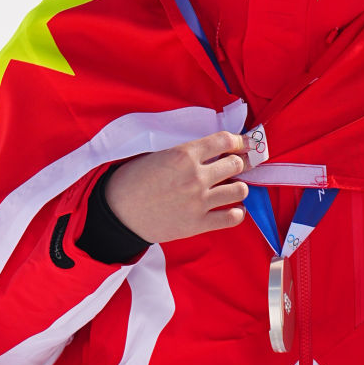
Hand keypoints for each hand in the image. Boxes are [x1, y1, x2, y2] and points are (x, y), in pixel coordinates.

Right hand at [104, 131, 249, 244]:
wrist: (117, 212)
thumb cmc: (132, 180)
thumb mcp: (159, 155)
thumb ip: (187, 152)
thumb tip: (213, 151)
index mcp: (184, 154)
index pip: (225, 140)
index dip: (240, 140)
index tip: (245, 143)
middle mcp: (196, 176)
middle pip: (236, 164)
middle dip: (241, 162)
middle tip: (241, 164)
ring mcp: (199, 201)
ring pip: (239, 190)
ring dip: (239, 186)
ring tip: (233, 187)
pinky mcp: (198, 224)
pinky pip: (232, 217)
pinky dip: (237, 213)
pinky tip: (233, 209)